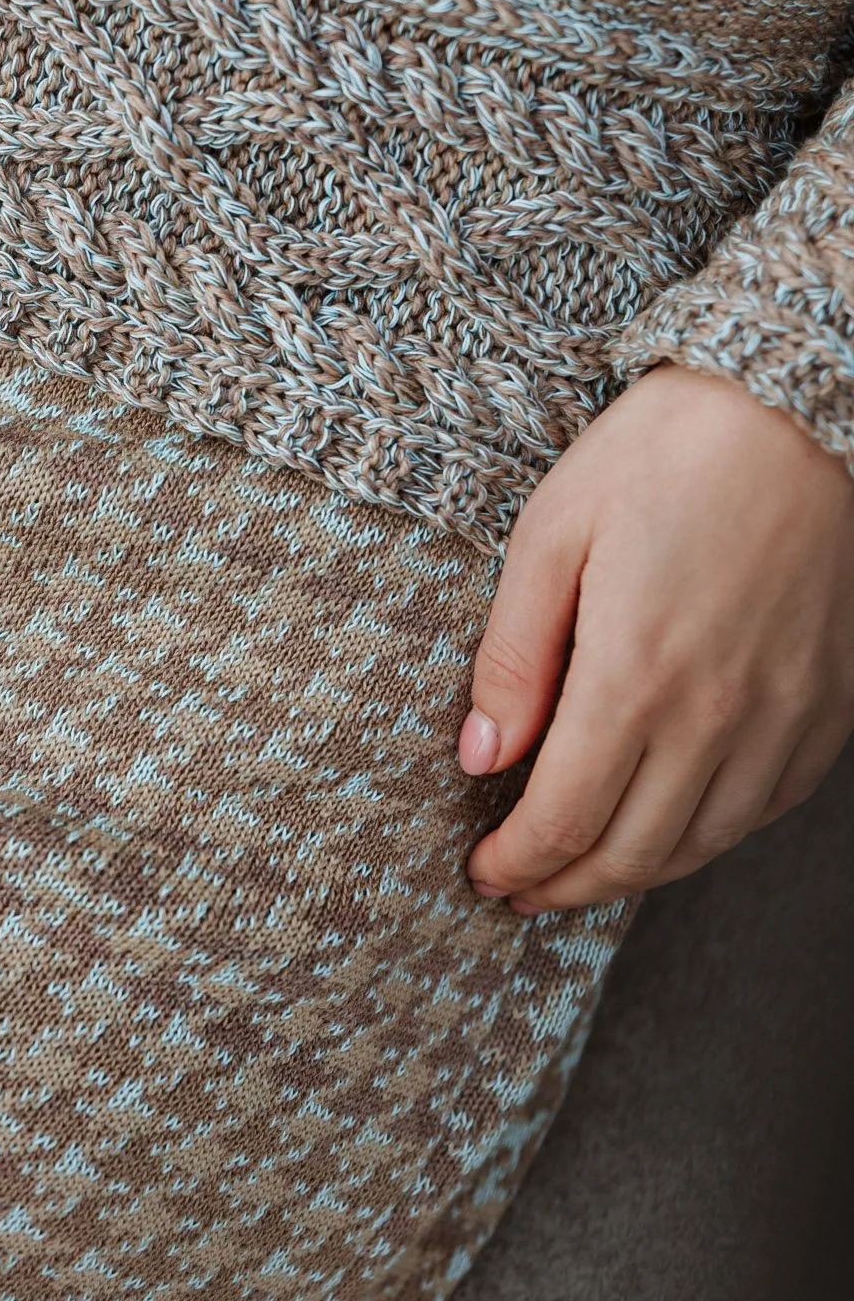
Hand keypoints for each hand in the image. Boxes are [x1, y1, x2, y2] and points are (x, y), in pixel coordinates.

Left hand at [461, 364, 853, 912]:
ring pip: (704, 843)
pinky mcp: (831, 704)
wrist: (796, 409)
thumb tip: (481, 756)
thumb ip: (514, 656)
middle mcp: (717, 716)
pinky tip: (676, 823)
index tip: (481, 873)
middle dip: (564, 887)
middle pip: (632, 851)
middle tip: (518, 891)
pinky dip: (713, 833)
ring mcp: (785, 716)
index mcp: (636, 676)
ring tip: (584, 873)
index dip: (517, 862)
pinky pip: (768, 805)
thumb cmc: (663, 452)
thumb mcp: (551, 533)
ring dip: (635, 872)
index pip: (564, 819)